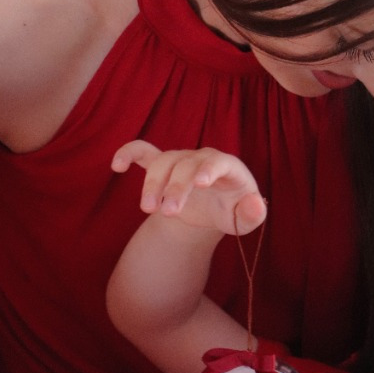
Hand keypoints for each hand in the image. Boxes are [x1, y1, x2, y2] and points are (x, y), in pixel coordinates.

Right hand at [112, 141, 265, 235]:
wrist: (212, 210)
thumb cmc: (232, 212)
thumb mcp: (245, 219)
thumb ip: (253, 214)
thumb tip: (256, 205)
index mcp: (228, 168)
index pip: (219, 161)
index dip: (210, 169)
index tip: (201, 183)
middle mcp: (203, 158)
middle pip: (185, 165)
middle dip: (176, 188)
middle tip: (169, 212)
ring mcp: (181, 160)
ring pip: (163, 163)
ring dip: (153, 184)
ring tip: (148, 209)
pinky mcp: (163, 166)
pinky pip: (142, 152)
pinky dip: (128, 153)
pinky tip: (117, 166)